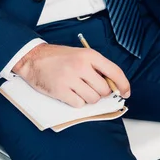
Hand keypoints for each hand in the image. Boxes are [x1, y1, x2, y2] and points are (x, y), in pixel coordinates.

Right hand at [12, 44, 129, 107]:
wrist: (33, 58)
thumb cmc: (59, 57)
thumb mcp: (82, 55)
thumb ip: (98, 67)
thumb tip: (113, 85)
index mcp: (90, 55)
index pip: (115, 72)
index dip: (123, 84)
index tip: (126, 92)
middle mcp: (82, 66)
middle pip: (104, 90)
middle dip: (101, 93)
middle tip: (92, 88)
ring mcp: (70, 79)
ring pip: (93, 99)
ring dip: (89, 98)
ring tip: (80, 89)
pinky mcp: (60, 90)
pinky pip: (79, 104)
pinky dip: (77, 102)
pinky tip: (71, 93)